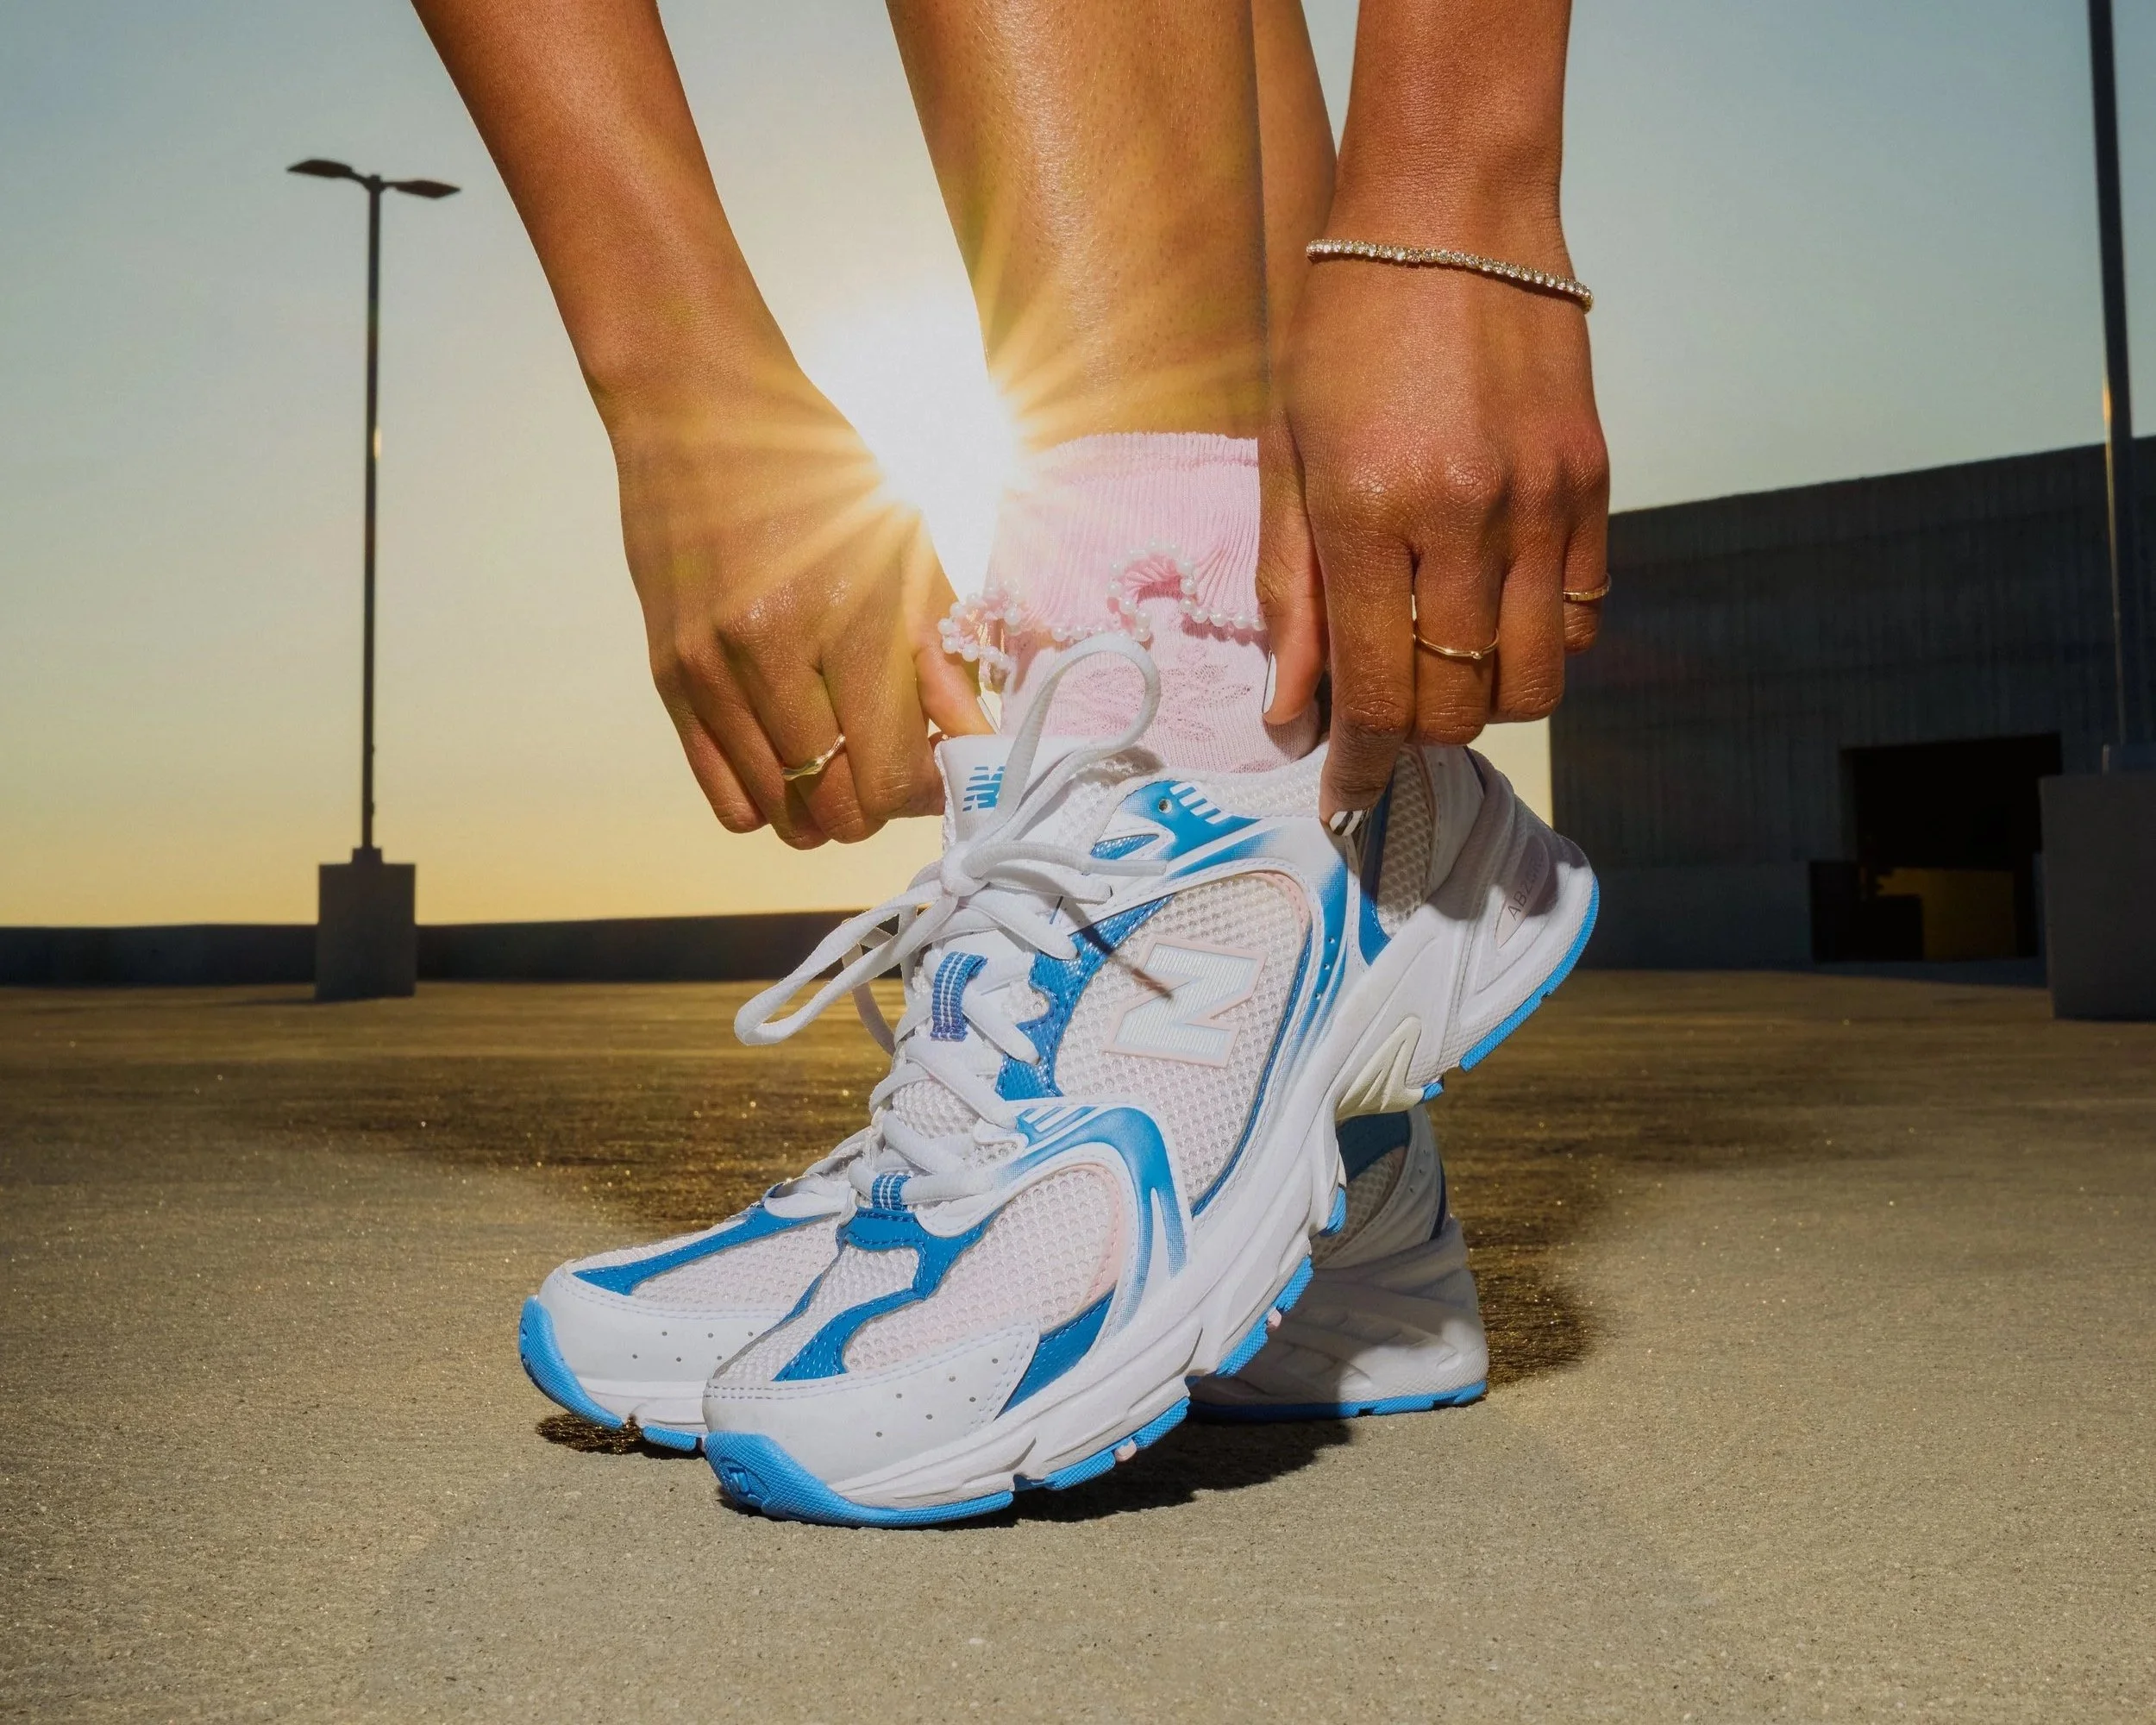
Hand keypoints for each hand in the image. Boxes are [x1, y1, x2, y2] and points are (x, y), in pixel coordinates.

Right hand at [609, 376, 987, 846]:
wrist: (699, 410)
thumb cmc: (820, 472)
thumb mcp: (908, 548)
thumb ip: (944, 657)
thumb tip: (971, 742)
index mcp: (846, 617)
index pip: (892, 772)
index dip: (929, 787)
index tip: (941, 761)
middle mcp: (770, 654)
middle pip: (838, 808)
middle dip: (882, 803)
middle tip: (898, 759)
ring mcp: (710, 673)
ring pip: (783, 814)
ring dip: (828, 807)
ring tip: (848, 757)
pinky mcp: (670, 679)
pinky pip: (727, 796)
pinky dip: (772, 799)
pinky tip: (796, 755)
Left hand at [1257, 252, 1607, 817]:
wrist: (1452, 209)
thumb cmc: (1342, 329)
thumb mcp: (1285, 457)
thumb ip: (1288, 596)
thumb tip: (1292, 718)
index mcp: (1370, 513)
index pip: (1379, 696)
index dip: (1362, 767)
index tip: (1345, 796)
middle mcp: (1465, 519)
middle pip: (1462, 706)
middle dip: (1418, 733)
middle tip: (1384, 705)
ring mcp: (1542, 503)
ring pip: (1535, 681)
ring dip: (1483, 699)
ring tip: (1440, 659)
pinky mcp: (1593, 481)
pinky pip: (1582, 615)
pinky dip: (1537, 641)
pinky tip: (1492, 605)